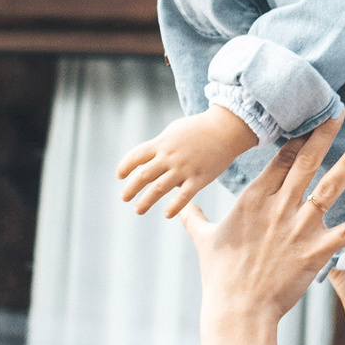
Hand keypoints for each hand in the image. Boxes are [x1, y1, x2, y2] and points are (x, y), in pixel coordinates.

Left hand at [118, 107, 253, 217]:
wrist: (225, 129)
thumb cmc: (199, 129)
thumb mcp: (174, 131)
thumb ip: (160, 146)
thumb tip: (148, 159)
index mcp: (162, 144)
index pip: (136, 156)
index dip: (125, 166)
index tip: (120, 176)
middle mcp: (169, 157)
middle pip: (143, 176)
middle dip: (130, 189)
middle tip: (124, 198)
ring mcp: (184, 169)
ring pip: (159, 189)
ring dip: (146, 201)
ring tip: (138, 210)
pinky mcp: (199, 178)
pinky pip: (183, 197)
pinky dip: (174, 207)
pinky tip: (166, 214)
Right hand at [182, 122, 344, 328]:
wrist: (237, 309)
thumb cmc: (219, 276)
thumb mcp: (203, 240)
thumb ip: (194, 219)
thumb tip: (179, 209)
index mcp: (254, 199)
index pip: (280, 160)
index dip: (297, 137)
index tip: (309, 118)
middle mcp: (278, 207)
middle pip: (305, 162)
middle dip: (323, 134)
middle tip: (338, 110)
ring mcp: (299, 228)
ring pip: (329, 188)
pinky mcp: (315, 251)